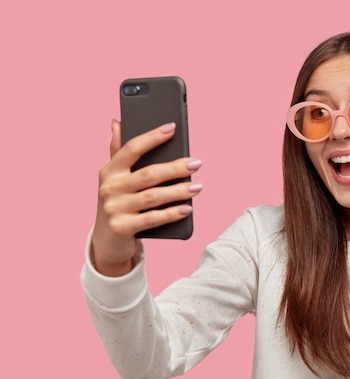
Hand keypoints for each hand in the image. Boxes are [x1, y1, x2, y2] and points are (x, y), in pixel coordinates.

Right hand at [91, 120, 202, 275]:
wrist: (107, 241)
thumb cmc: (118, 202)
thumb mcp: (115, 178)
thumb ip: (118, 151)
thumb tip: (117, 122)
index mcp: (109, 171)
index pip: (132, 148)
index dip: (151, 137)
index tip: (172, 128)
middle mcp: (109, 188)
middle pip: (147, 174)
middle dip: (174, 168)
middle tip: (196, 163)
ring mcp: (114, 209)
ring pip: (153, 197)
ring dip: (178, 191)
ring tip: (198, 186)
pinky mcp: (122, 228)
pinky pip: (152, 219)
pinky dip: (172, 214)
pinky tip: (188, 209)